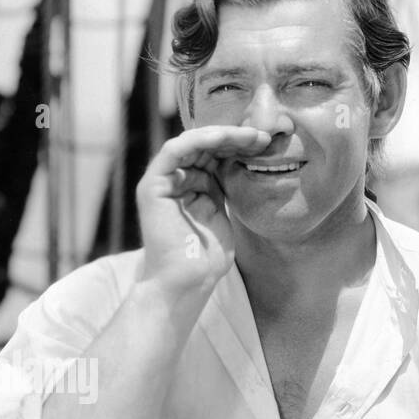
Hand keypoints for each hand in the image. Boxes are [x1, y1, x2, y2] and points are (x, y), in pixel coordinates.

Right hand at [135, 125, 269, 299]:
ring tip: (250, 137)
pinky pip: (174, 151)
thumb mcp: (221, 211)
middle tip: (263, 137)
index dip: (239, 145)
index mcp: (190, 186)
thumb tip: (242, 159)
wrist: (188, 282)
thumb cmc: (206, 257)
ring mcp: (162, 182)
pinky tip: (223, 137)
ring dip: (222, 136)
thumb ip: (222, 186)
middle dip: (235, 138)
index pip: (214, 155)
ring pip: (191, 143)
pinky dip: (198, 140)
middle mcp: (174, 180)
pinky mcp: (152, 186)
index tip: (266, 144)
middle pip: (204, 146)